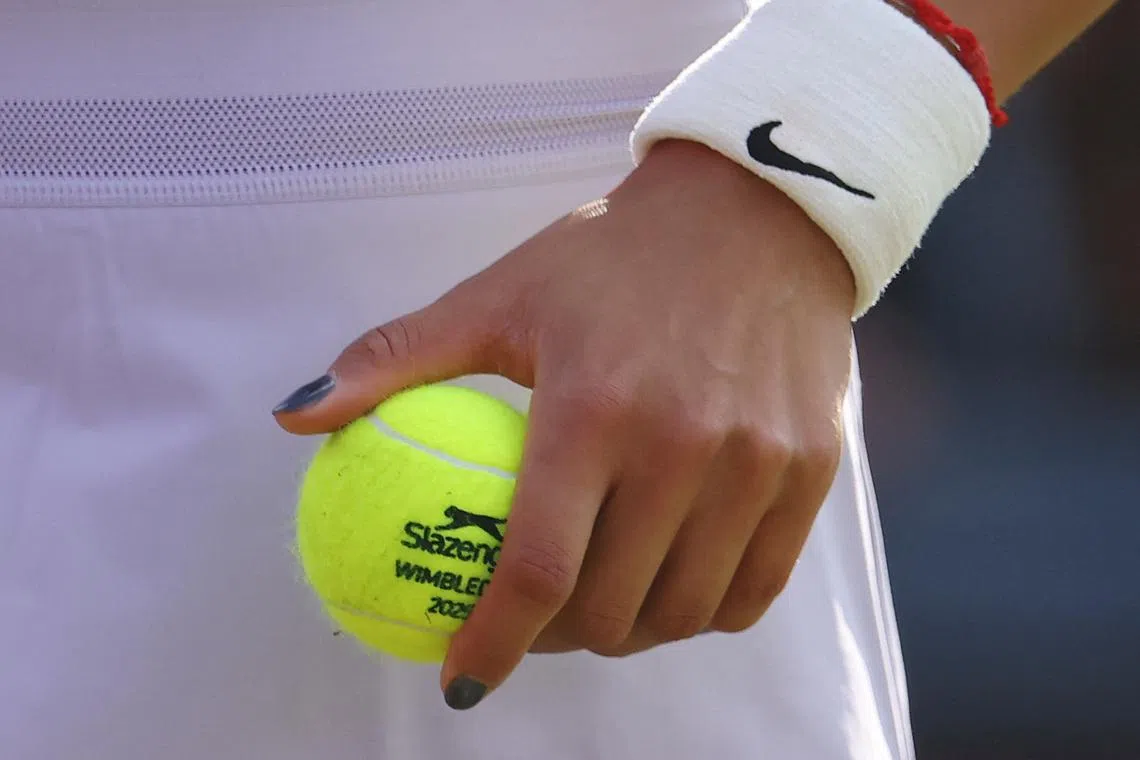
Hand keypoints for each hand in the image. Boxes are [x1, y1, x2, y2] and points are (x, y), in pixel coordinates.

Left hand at [274, 139, 855, 708]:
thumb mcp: (502, 294)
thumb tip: (296, 418)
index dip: (491, 644)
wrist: (754, 212)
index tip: (461, 680)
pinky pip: (755, 588)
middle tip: (533, 622)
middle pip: (611, 609)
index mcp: (594, 404)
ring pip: (684, 612)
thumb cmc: (614, 257)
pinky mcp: (813, 468)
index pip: (536, 567)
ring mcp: (758, 461)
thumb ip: (396, 357)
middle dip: (556, 642)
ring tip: (601, 607)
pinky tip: (672, 585)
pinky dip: (704, 611)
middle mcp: (683, 442)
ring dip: (630, 636)